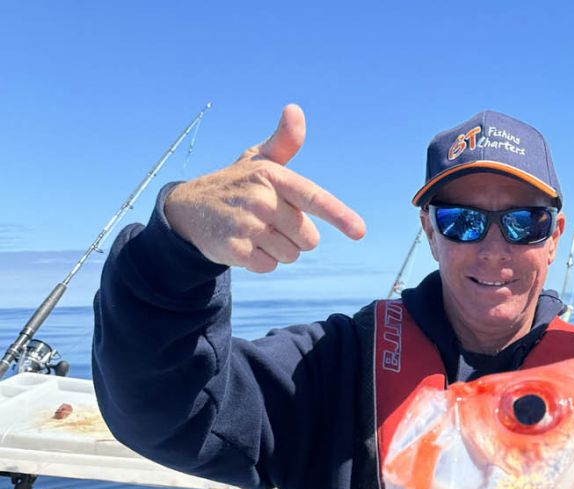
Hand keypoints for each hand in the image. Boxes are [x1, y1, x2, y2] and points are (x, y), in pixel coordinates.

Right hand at [164, 104, 365, 272]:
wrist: (188, 208)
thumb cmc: (236, 184)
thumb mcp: (259, 161)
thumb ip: (284, 142)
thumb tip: (295, 110)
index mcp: (271, 176)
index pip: (313, 197)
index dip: (339, 215)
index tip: (359, 231)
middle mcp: (260, 199)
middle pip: (309, 238)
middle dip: (296, 237)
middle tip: (270, 223)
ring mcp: (246, 225)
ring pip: (291, 255)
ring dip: (278, 250)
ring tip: (254, 232)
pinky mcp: (234, 250)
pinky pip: (268, 266)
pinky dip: (260, 261)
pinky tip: (243, 244)